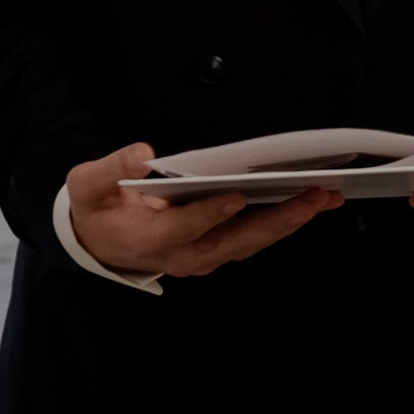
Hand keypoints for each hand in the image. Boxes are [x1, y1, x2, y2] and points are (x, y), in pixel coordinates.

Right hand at [67, 140, 341, 281]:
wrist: (99, 243)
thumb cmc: (97, 209)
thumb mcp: (88, 186)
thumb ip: (111, 169)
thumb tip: (142, 156)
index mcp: (151, 240)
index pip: (186, 228)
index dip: (210, 213)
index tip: (236, 195)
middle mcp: (184, 256)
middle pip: (236, 242)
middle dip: (278, 220)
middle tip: (314, 197)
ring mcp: (203, 258)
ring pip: (251, 244)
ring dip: (290, 222)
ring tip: (325, 197)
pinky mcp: (216, 251)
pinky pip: (253, 240)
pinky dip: (281, 222)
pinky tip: (307, 202)